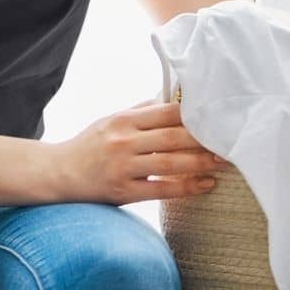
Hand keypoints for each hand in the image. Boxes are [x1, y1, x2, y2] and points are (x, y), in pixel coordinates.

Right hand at [46, 95, 229, 206]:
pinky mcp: (123, 191)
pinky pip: (162, 190)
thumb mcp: (110, 121)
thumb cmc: (89, 145)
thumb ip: (141, 112)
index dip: (194, 114)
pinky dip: (187, 187)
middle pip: (172, 137)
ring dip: (201, 163)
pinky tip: (206, 185)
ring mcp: (123, 167)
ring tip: (224, 162)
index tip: (217, 116)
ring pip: (170, 163)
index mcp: (123, 120)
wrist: (58, 174)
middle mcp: (124, 141)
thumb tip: (174, 99)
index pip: (166, 112)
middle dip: (204, 140)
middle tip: (230, 141)